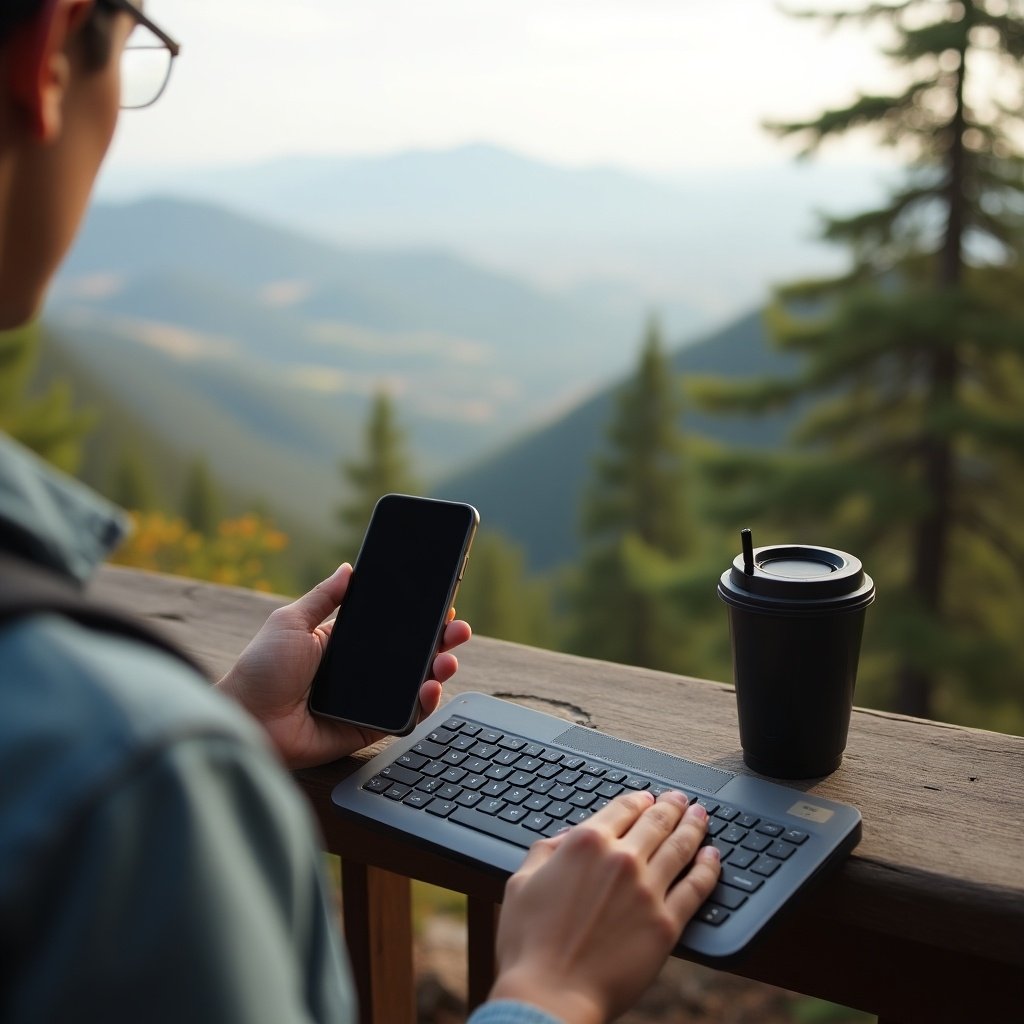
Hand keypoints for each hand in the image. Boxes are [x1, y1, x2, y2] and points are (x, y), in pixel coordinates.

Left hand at [216, 563, 471, 768]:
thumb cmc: (260, 669)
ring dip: (438, 671)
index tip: (442, 603)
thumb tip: (350, 568)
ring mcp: (366, 702)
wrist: (247, 718)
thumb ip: (324, 597)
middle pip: (411, 655)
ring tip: (448, 659)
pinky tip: (431, 688)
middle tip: (457, 629)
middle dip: (440, 641)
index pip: (392, 628)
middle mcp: (360, 672)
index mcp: (343, 644)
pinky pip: (403, 717)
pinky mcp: (367, 729)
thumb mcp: (291, 622)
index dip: (419, 618)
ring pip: (414, 686)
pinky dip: (423, 705)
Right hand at [489, 791, 720, 1023]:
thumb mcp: (521, 883)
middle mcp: (621, 859)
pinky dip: (709, 868)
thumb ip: (545, 852)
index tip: (647, 798)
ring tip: (702, 816)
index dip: (638, 800)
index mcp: (586, 843)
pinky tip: (713, 857)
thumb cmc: (529, 945)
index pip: (622, 809)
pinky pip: (696, 888)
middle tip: (681, 800)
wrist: (550, 995)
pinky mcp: (667, 924)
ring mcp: (648, 890)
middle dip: (672, 807)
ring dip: (694, 827)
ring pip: (681, 847)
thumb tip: (562, 839)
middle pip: (656, 822)